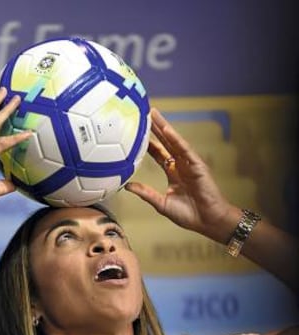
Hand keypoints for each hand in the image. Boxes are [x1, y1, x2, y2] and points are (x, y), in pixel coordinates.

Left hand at [126, 109, 233, 239]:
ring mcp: (190, 164)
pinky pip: (185, 150)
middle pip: (166, 142)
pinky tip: (167, 130)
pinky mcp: (198, 166)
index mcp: (173, 172)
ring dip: (164, 127)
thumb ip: (146, 193)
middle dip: (156, 128)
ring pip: (175, 141)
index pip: (159, 153)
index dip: (149, 143)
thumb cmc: (189, 214)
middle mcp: (181, 165)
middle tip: (145, 112)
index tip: (137, 132)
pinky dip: (176, 140)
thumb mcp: (161, 203)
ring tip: (154, 114)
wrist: (207, 221)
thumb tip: (127, 186)